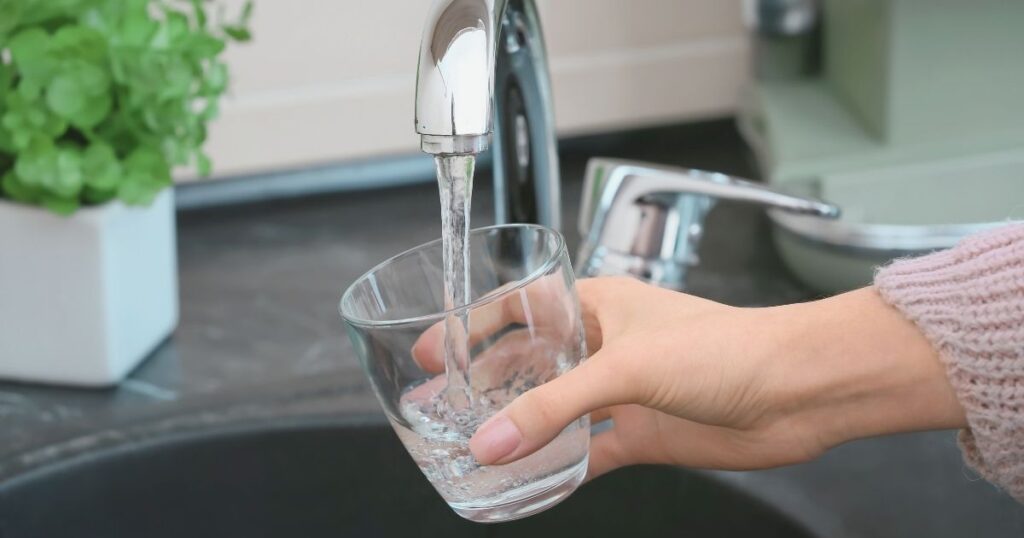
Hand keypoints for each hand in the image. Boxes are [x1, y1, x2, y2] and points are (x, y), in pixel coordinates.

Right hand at [453, 277, 965, 480]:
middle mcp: (605, 344)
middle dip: (485, 385)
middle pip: (529, 363)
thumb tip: (492, 442)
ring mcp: (622, 391)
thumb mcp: (625, 367)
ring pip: (555, 409)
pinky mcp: (642, 432)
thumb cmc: (725, 347)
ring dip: (517, 427)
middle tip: (439, 407)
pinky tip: (531, 482)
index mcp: (598, 304)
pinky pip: (587, 452)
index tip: (432, 352)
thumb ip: (553, 407)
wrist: (794, 391)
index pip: (519, 308)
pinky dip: (560, 467)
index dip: (472, 328)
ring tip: (472, 445)